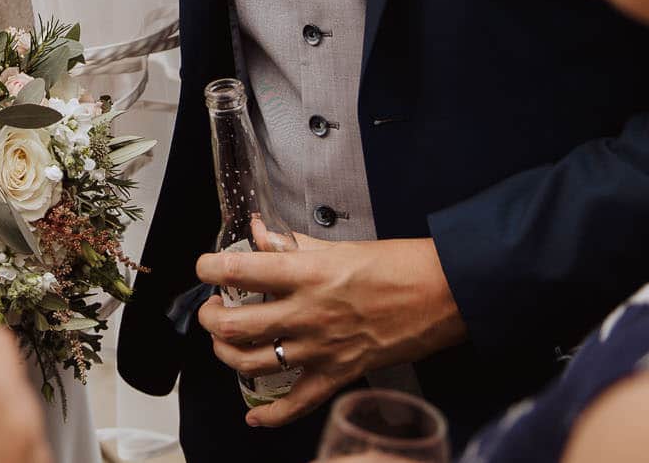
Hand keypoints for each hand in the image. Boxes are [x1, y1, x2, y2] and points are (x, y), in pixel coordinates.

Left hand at [193, 235, 465, 427]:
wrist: (444, 294)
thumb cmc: (398, 265)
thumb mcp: (338, 246)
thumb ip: (292, 244)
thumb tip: (261, 233)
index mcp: (305, 273)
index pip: (237, 270)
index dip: (208, 268)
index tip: (204, 267)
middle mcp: (307, 313)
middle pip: (234, 324)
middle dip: (210, 318)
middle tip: (213, 308)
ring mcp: (321, 348)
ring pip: (252, 362)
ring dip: (227, 354)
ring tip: (225, 342)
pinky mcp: (339, 374)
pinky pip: (296, 404)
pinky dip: (271, 416)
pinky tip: (254, 416)